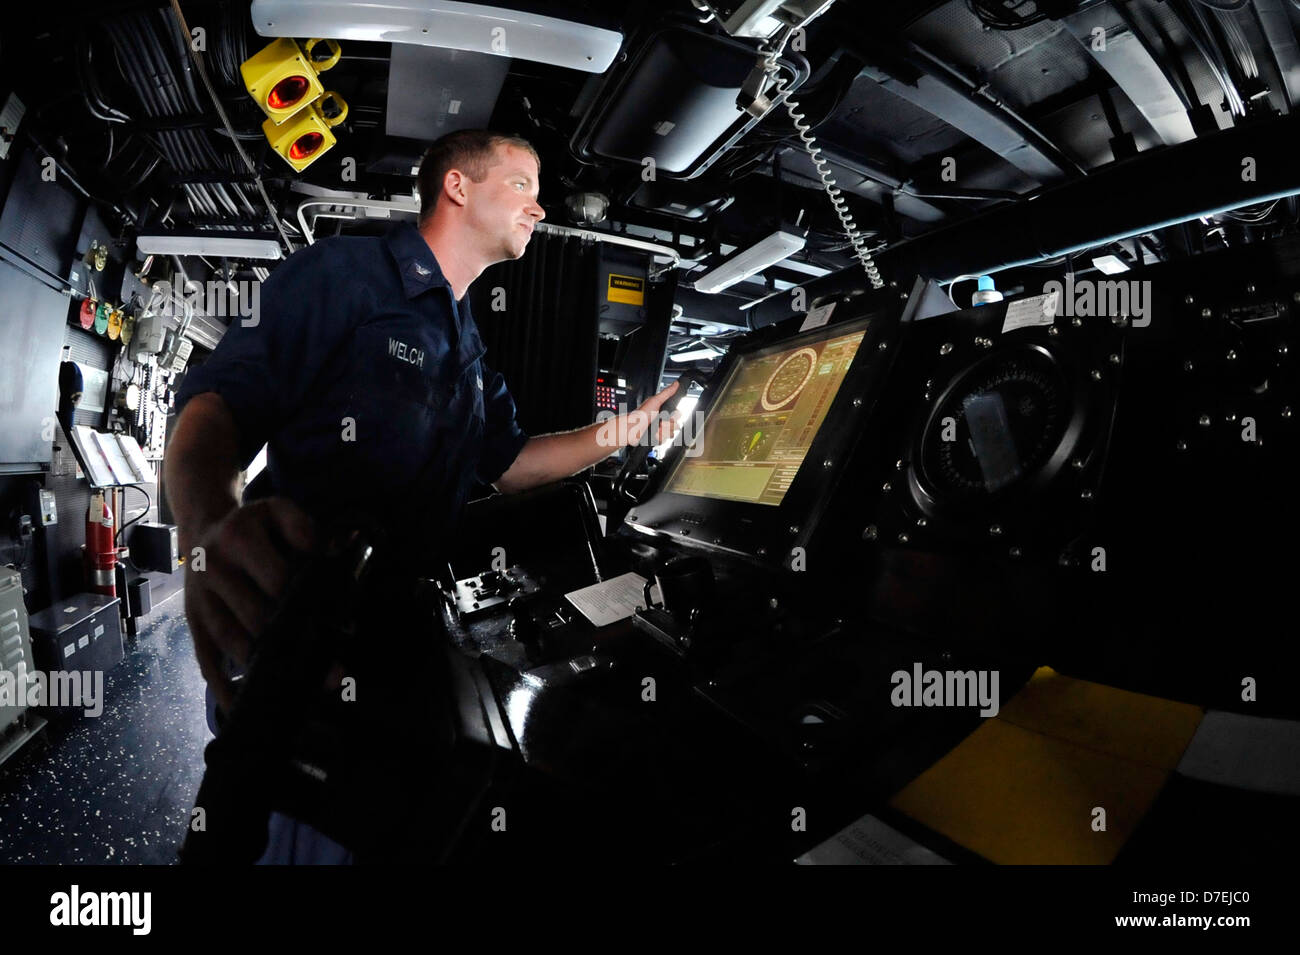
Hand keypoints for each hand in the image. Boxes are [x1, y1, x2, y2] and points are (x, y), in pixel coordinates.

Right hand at [183, 497, 318, 712]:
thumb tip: (329, 556)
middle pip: (257, 618)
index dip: (307, 604)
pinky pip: (206, 659)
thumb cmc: (253, 525)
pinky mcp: (193, 623)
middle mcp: (214, 571)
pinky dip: (222, 686)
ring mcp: (200, 601)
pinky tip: (240, 707)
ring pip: (234, 642)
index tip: (336, 627)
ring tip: (297, 692)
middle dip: (293, 645)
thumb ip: (304, 528)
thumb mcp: (277, 511)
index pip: (277, 580)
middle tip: (329, 674)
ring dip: (265, 669)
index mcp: (238, 539)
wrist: (203, 526)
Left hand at [624, 380, 681, 446]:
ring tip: (656, 429)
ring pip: (670, 433)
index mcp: (661, 410)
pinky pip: (664, 440)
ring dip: (663, 432)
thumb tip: (675, 384)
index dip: (674, 417)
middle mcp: (660, 419)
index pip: (676, 414)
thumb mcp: (655, 401)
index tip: (669, 417)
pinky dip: (659, 438)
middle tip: (661, 423)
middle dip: (668, 425)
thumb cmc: (640, 415)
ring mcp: (658, 429)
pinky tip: (654, 434)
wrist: (631, 429)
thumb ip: (666, 393)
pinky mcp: (655, 437)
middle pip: (675, 425)